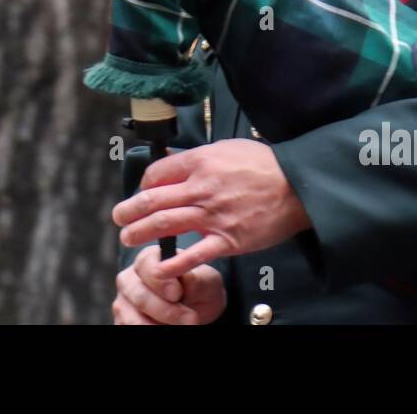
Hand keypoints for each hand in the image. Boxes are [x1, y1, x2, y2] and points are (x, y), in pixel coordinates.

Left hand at [112, 139, 312, 281]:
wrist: (297, 186)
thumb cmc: (265, 166)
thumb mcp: (226, 149)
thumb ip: (199, 159)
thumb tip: (176, 166)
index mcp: (200, 162)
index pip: (157, 173)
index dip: (143, 184)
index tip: (142, 192)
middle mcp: (202, 187)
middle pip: (153, 199)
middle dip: (129, 210)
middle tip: (119, 217)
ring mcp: (213, 215)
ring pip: (165, 224)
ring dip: (140, 232)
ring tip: (127, 237)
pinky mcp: (227, 239)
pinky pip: (194, 254)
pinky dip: (173, 262)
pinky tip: (159, 267)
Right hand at [113, 245, 225, 324]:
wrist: (195, 310)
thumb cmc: (198, 289)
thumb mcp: (205, 281)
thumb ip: (195, 280)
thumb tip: (183, 281)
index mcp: (148, 259)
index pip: (147, 266)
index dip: (161, 282)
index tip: (178, 294)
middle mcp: (130, 278)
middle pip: (140, 296)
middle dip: (167, 311)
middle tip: (191, 319)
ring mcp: (123, 302)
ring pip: (134, 319)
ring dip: (160, 326)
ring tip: (183, 326)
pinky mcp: (123, 321)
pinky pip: (131, 329)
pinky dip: (153, 332)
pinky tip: (169, 328)